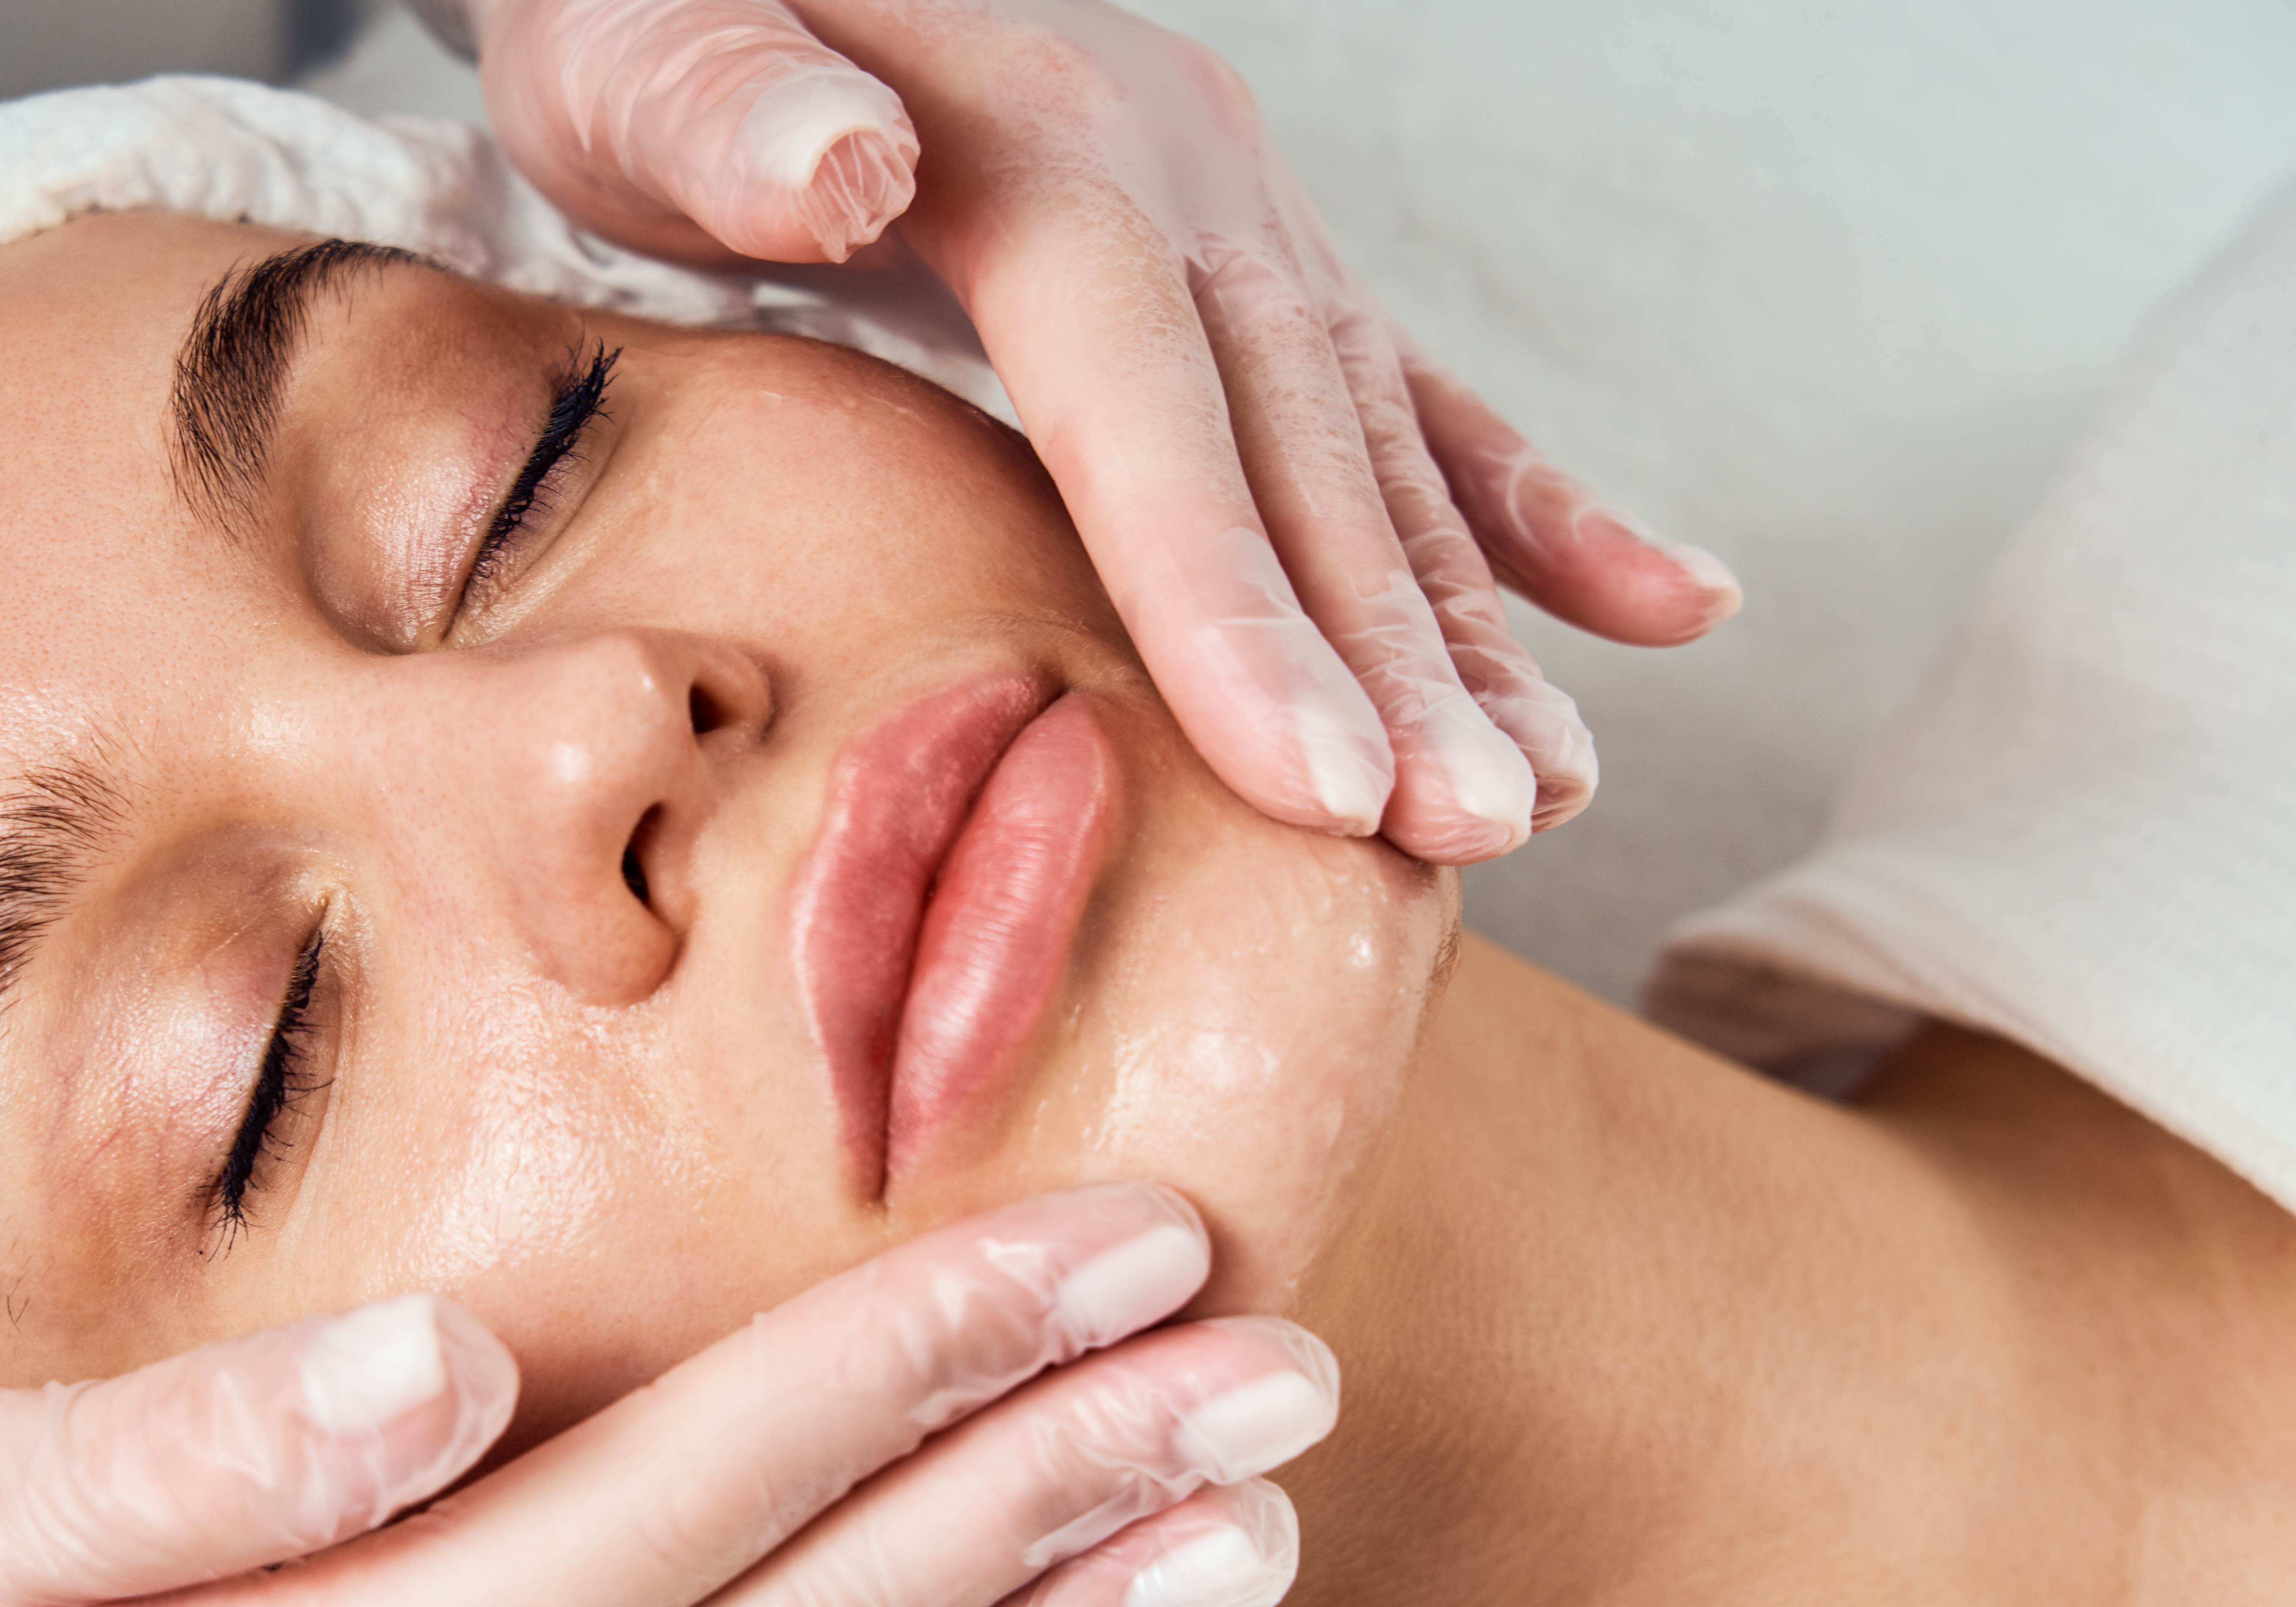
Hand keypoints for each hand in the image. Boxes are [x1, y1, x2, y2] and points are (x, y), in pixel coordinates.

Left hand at [426, 0, 1742, 860]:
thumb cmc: (643, 29)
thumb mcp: (637, 49)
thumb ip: (729, 110)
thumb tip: (852, 163)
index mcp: (1041, 147)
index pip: (1149, 403)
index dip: (1233, 597)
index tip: (1314, 781)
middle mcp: (1180, 172)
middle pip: (1300, 446)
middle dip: (1390, 656)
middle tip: (1470, 837)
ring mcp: (1237, 215)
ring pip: (1379, 446)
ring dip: (1467, 625)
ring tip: (1543, 797)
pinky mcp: (1249, 263)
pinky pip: (1416, 399)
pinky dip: (1530, 513)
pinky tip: (1658, 610)